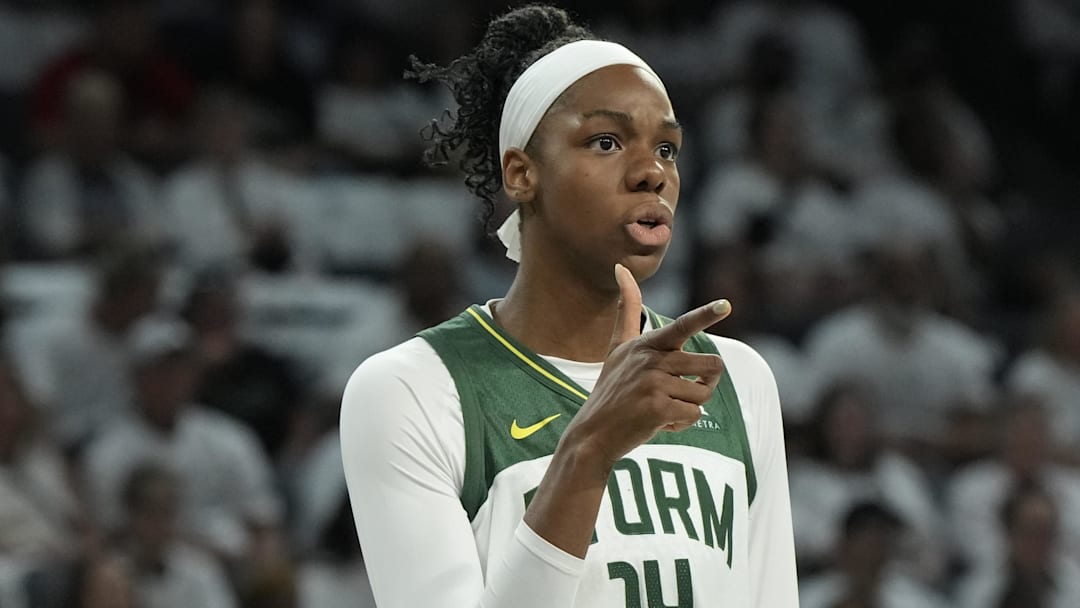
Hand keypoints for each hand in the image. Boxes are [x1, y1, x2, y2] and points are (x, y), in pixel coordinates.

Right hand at [560, 264, 730, 469]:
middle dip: (705, 383)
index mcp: (647, 344)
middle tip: (681, 392)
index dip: (706, 315)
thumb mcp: (617, 347)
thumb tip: (620, 268)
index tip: (726, 305)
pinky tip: (657, 422)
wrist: (592, 434)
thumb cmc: (611, 390)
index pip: (683, 327)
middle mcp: (650, 360)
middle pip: (712, 365)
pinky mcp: (657, 407)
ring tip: (663, 407)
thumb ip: (627, 310)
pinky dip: (680, 424)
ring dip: (690, 406)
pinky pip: (693, 415)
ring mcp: (652, 383)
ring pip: (703, 393)